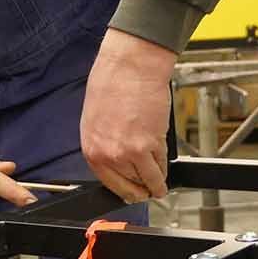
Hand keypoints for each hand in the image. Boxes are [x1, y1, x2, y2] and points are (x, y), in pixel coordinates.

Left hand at [80, 28, 174, 202]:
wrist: (130, 66)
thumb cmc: (112, 83)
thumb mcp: (95, 119)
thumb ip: (104, 143)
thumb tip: (116, 160)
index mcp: (92, 149)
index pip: (109, 182)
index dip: (125, 189)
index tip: (132, 192)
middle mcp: (110, 155)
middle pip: (130, 185)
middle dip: (141, 190)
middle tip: (148, 190)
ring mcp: (131, 152)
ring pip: (148, 178)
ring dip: (156, 183)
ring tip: (160, 184)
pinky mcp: (152, 144)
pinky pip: (161, 165)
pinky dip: (164, 168)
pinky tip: (164, 166)